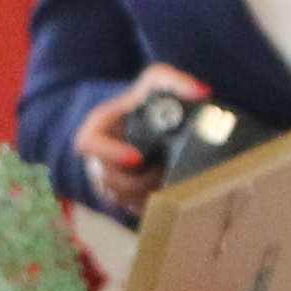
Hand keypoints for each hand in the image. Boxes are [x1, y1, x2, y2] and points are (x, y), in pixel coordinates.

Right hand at [69, 68, 199, 215]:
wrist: (154, 123)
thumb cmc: (148, 100)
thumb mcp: (158, 80)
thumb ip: (176, 81)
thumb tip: (202, 92)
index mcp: (98, 130)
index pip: (87, 143)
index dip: (109, 153)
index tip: (137, 158)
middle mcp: (98, 158)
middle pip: (108, 179)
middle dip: (139, 180)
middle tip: (164, 173)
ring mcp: (109, 182)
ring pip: (121, 198)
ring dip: (145, 193)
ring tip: (167, 181)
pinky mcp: (122, 199)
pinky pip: (131, 209)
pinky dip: (150, 203)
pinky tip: (166, 191)